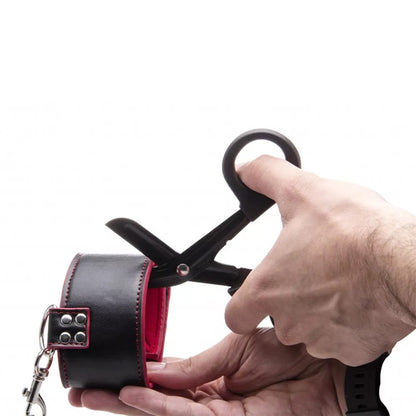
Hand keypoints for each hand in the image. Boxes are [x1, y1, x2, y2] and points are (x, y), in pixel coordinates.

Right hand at [69, 328, 345, 414]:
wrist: (325, 368)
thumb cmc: (288, 353)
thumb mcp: (234, 348)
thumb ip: (196, 364)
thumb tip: (158, 367)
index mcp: (210, 377)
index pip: (164, 380)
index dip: (136, 376)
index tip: (109, 369)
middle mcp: (208, 399)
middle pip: (156, 402)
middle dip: (118, 397)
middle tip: (84, 389)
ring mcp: (216, 415)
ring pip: (163, 414)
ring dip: (127, 405)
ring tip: (96, 394)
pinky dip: (157, 406)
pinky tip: (134, 395)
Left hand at [225, 156, 415, 365]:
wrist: (407, 262)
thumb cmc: (356, 234)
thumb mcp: (301, 191)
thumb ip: (266, 178)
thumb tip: (245, 169)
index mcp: (268, 288)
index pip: (235, 316)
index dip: (242, 307)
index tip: (253, 296)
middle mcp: (290, 320)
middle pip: (279, 317)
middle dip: (292, 296)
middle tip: (312, 269)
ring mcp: (322, 338)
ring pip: (311, 329)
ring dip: (320, 308)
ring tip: (339, 277)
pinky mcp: (354, 350)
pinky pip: (342, 339)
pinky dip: (347, 322)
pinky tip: (358, 296)